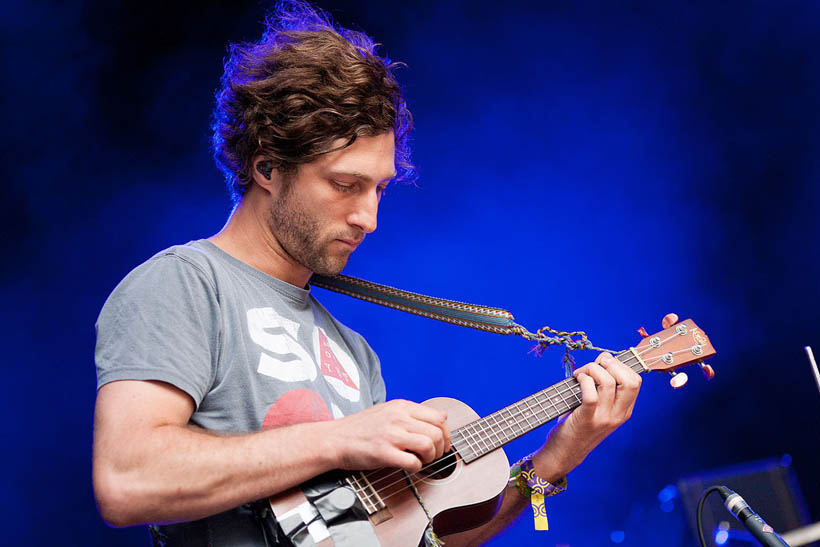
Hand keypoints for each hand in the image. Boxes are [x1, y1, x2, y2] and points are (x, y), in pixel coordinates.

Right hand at [326, 399, 450, 472]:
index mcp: (401, 406)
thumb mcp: (387, 410)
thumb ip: (412, 413)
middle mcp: (398, 418)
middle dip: (440, 449)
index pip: (438, 417)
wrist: (334, 439)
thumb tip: (442, 416)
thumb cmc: (359, 428)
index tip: (443, 444)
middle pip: (437, 432)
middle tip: (432, 456)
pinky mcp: (383, 453)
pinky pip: (413, 462)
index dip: (446, 433)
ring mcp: (391, 435)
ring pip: (429, 446)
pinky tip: (409, 467)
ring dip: (430, 458)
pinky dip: (417, 468)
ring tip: (421, 461)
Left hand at [532, 313, 678, 481]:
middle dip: (612, 364)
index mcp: (624, 411)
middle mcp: (618, 415)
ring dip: (591, 370)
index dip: (621, 365)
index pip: (636, 381)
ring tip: (580, 374)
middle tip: (595, 366)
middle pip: (630, 380)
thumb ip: (603, 389)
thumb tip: (603, 360)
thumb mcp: (598, 408)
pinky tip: (577, 380)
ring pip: (608, 382)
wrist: (565, 453)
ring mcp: (604, 418)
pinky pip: (591, 393)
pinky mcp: (588, 419)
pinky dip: (584, 380)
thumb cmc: (578, 425)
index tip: (605, 363)